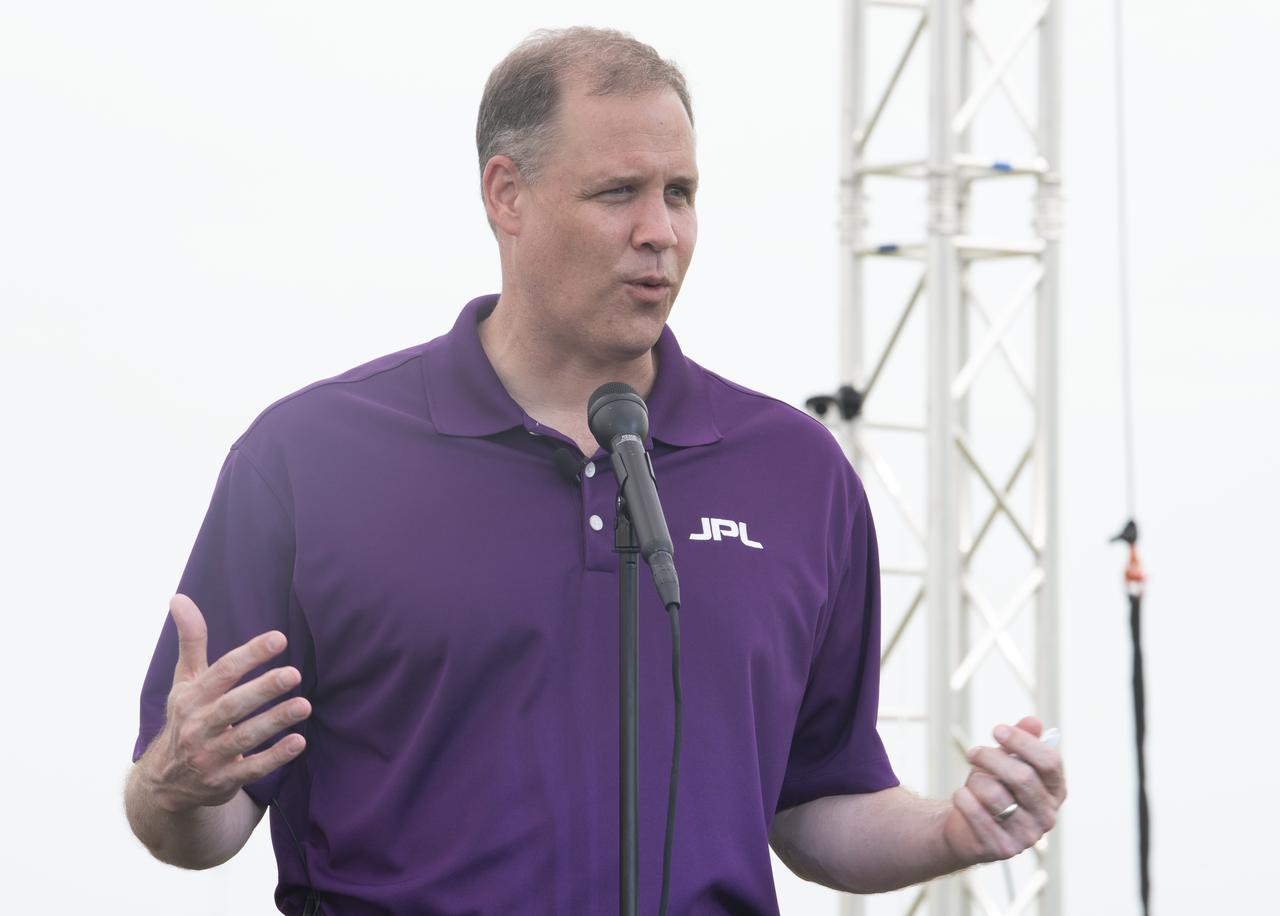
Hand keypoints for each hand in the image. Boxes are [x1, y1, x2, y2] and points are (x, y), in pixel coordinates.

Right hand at [137, 594, 310, 812]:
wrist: (165, 783)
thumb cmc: (185, 719)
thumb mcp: (184, 681)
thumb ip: (191, 641)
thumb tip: (179, 598)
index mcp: (191, 698)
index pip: (222, 672)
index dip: (250, 655)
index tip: (279, 639)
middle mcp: (198, 726)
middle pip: (233, 705)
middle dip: (263, 689)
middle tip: (294, 674)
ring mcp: (209, 756)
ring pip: (244, 736)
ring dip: (274, 721)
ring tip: (304, 705)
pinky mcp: (223, 780)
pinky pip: (251, 769)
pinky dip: (274, 757)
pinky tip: (298, 742)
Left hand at [942, 715, 1066, 864]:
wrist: (968, 826)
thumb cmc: (993, 787)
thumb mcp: (1007, 761)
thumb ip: (1022, 741)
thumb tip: (1033, 721)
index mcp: (1055, 791)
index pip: (1049, 761)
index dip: (1022, 741)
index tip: (997, 730)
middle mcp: (1047, 816)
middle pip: (1022, 776)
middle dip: (991, 758)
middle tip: (973, 752)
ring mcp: (1027, 836)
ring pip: (994, 793)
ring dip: (975, 781)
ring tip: (972, 783)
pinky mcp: (1002, 849)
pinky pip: (974, 811)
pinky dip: (962, 797)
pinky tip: (962, 798)